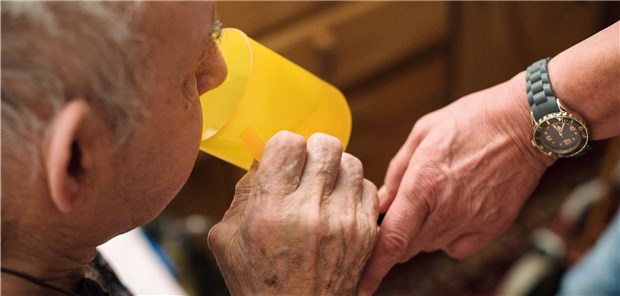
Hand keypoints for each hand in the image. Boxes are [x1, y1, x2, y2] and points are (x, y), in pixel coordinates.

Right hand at [208, 131, 378, 295]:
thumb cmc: (258, 283)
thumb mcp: (227, 239)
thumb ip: (243, 193)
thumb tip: (263, 160)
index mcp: (272, 210)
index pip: (289, 143)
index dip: (282, 146)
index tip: (280, 160)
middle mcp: (311, 212)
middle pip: (325, 144)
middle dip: (310, 152)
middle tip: (302, 170)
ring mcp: (344, 222)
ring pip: (350, 161)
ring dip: (334, 169)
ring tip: (321, 187)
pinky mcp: (366, 233)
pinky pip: (368, 187)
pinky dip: (352, 190)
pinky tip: (337, 205)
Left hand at [359, 74, 554, 293]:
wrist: (527, 123)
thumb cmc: (471, 120)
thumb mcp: (423, 133)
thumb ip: (397, 172)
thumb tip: (382, 203)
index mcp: (423, 183)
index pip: (392, 239)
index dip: (373, 266)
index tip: (362, 284)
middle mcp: (446, 209)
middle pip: (408, 247)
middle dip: (395, 238)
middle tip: (398, 214)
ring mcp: (472, 221)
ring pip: (431, 246)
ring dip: (421, 233)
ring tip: (433, 200)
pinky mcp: (493, 227)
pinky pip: (457, 248)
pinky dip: (448, 238)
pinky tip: (453, 212)